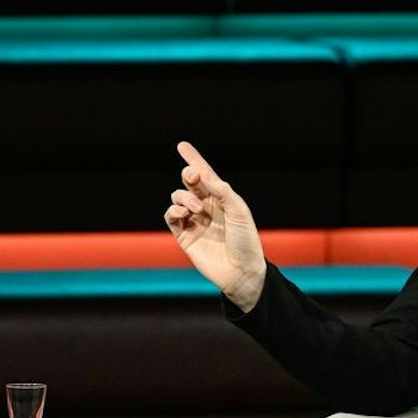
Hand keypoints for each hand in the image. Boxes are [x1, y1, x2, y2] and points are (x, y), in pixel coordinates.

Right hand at [165, 140, 266, 310]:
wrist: (240, 271)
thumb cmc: (245, 240)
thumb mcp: (239, 211)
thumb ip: (221, 191)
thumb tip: (202, 176)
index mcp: (222, 198)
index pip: (205, 175)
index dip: (194, 159)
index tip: (182, 146)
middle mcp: (207, 207)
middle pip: (190, 183)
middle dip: (189, 175)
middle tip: (192, 176)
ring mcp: (194, 221)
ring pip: (178, 197)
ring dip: (184, 198)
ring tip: (197, 209)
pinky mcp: (184, 236)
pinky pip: (171, 216)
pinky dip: (174, 210)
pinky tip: (183, 213)